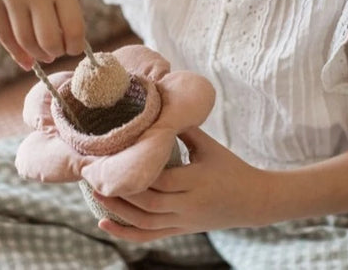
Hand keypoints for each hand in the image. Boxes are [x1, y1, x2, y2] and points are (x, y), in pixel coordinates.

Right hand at [0, 0, 84, 68]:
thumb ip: (63, 1)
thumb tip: (66, 39)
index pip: (73, 27)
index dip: (76, 45)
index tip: (76, 48)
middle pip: (48, 40)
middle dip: (57, 52)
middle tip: (60, 51)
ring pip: (25, 40)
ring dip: (38, 54)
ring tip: (45, 54)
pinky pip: (3, 33)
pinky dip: (16, 51)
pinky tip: (25, 58)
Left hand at [94, 127, 270, 241]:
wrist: (253, 200)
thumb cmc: (230, 166)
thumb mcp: (209, 146)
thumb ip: (184, 131)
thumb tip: (158, 112)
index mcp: (196, 180)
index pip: (160, 179)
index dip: (135, 171)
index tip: (113, 157)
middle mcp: (188, 205)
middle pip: (147, 202)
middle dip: (119, 190)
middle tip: (94, 174)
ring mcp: (184, 221)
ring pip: (145, 222)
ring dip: (117, 210)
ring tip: (96, 193)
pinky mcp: (181, 230)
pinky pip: (150, 235)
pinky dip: (126, 233)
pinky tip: (104, 224)